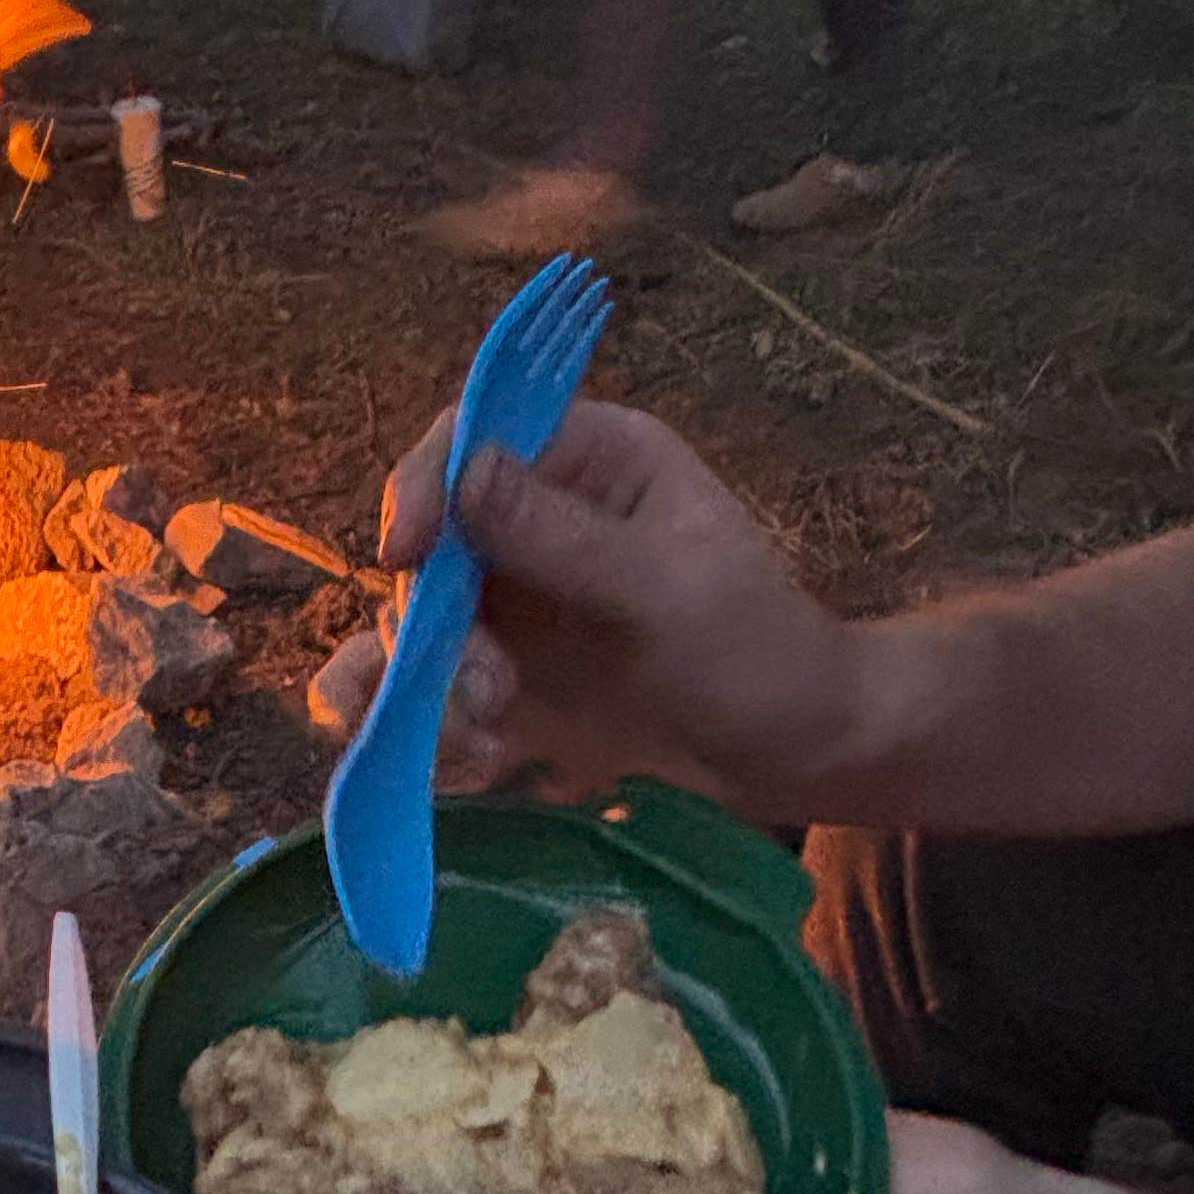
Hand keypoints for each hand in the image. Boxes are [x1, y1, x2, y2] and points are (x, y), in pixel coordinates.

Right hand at [312, 401, 860, 809]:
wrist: (788, 756)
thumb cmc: (756, 653)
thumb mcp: (666, 591)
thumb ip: (562, 537)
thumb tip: (465, 473)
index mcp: (595, 458)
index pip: (477, 437)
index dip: (427, 484)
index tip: (405, 552)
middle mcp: (541, 513)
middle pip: (432, 535)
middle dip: (434, 613)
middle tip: (487, 688)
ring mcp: (516, 593)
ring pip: (418, 612)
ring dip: (428, 673)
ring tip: (487, 734)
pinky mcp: (503, 666)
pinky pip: (426, 676)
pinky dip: (422, 711)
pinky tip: (456, 750)